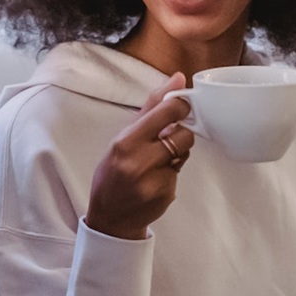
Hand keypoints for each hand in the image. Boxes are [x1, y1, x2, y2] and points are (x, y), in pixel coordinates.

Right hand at [85, 73, 194, 239]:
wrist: (110, 217)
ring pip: (184, 153)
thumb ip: (152, 107)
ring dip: (176, 153)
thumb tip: (178, 78)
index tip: (182, 106)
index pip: (167, 112)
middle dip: (180, 134)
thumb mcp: (122, 136)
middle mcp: (140, 162)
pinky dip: (172, 172)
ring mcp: (155, 180)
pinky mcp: (167, 194)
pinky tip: (155, 179)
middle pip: (183, 135)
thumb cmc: (113, 172)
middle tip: (167, 138)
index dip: (181, 106)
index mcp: (126, 142)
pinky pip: (179, 173)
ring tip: (156, 160)